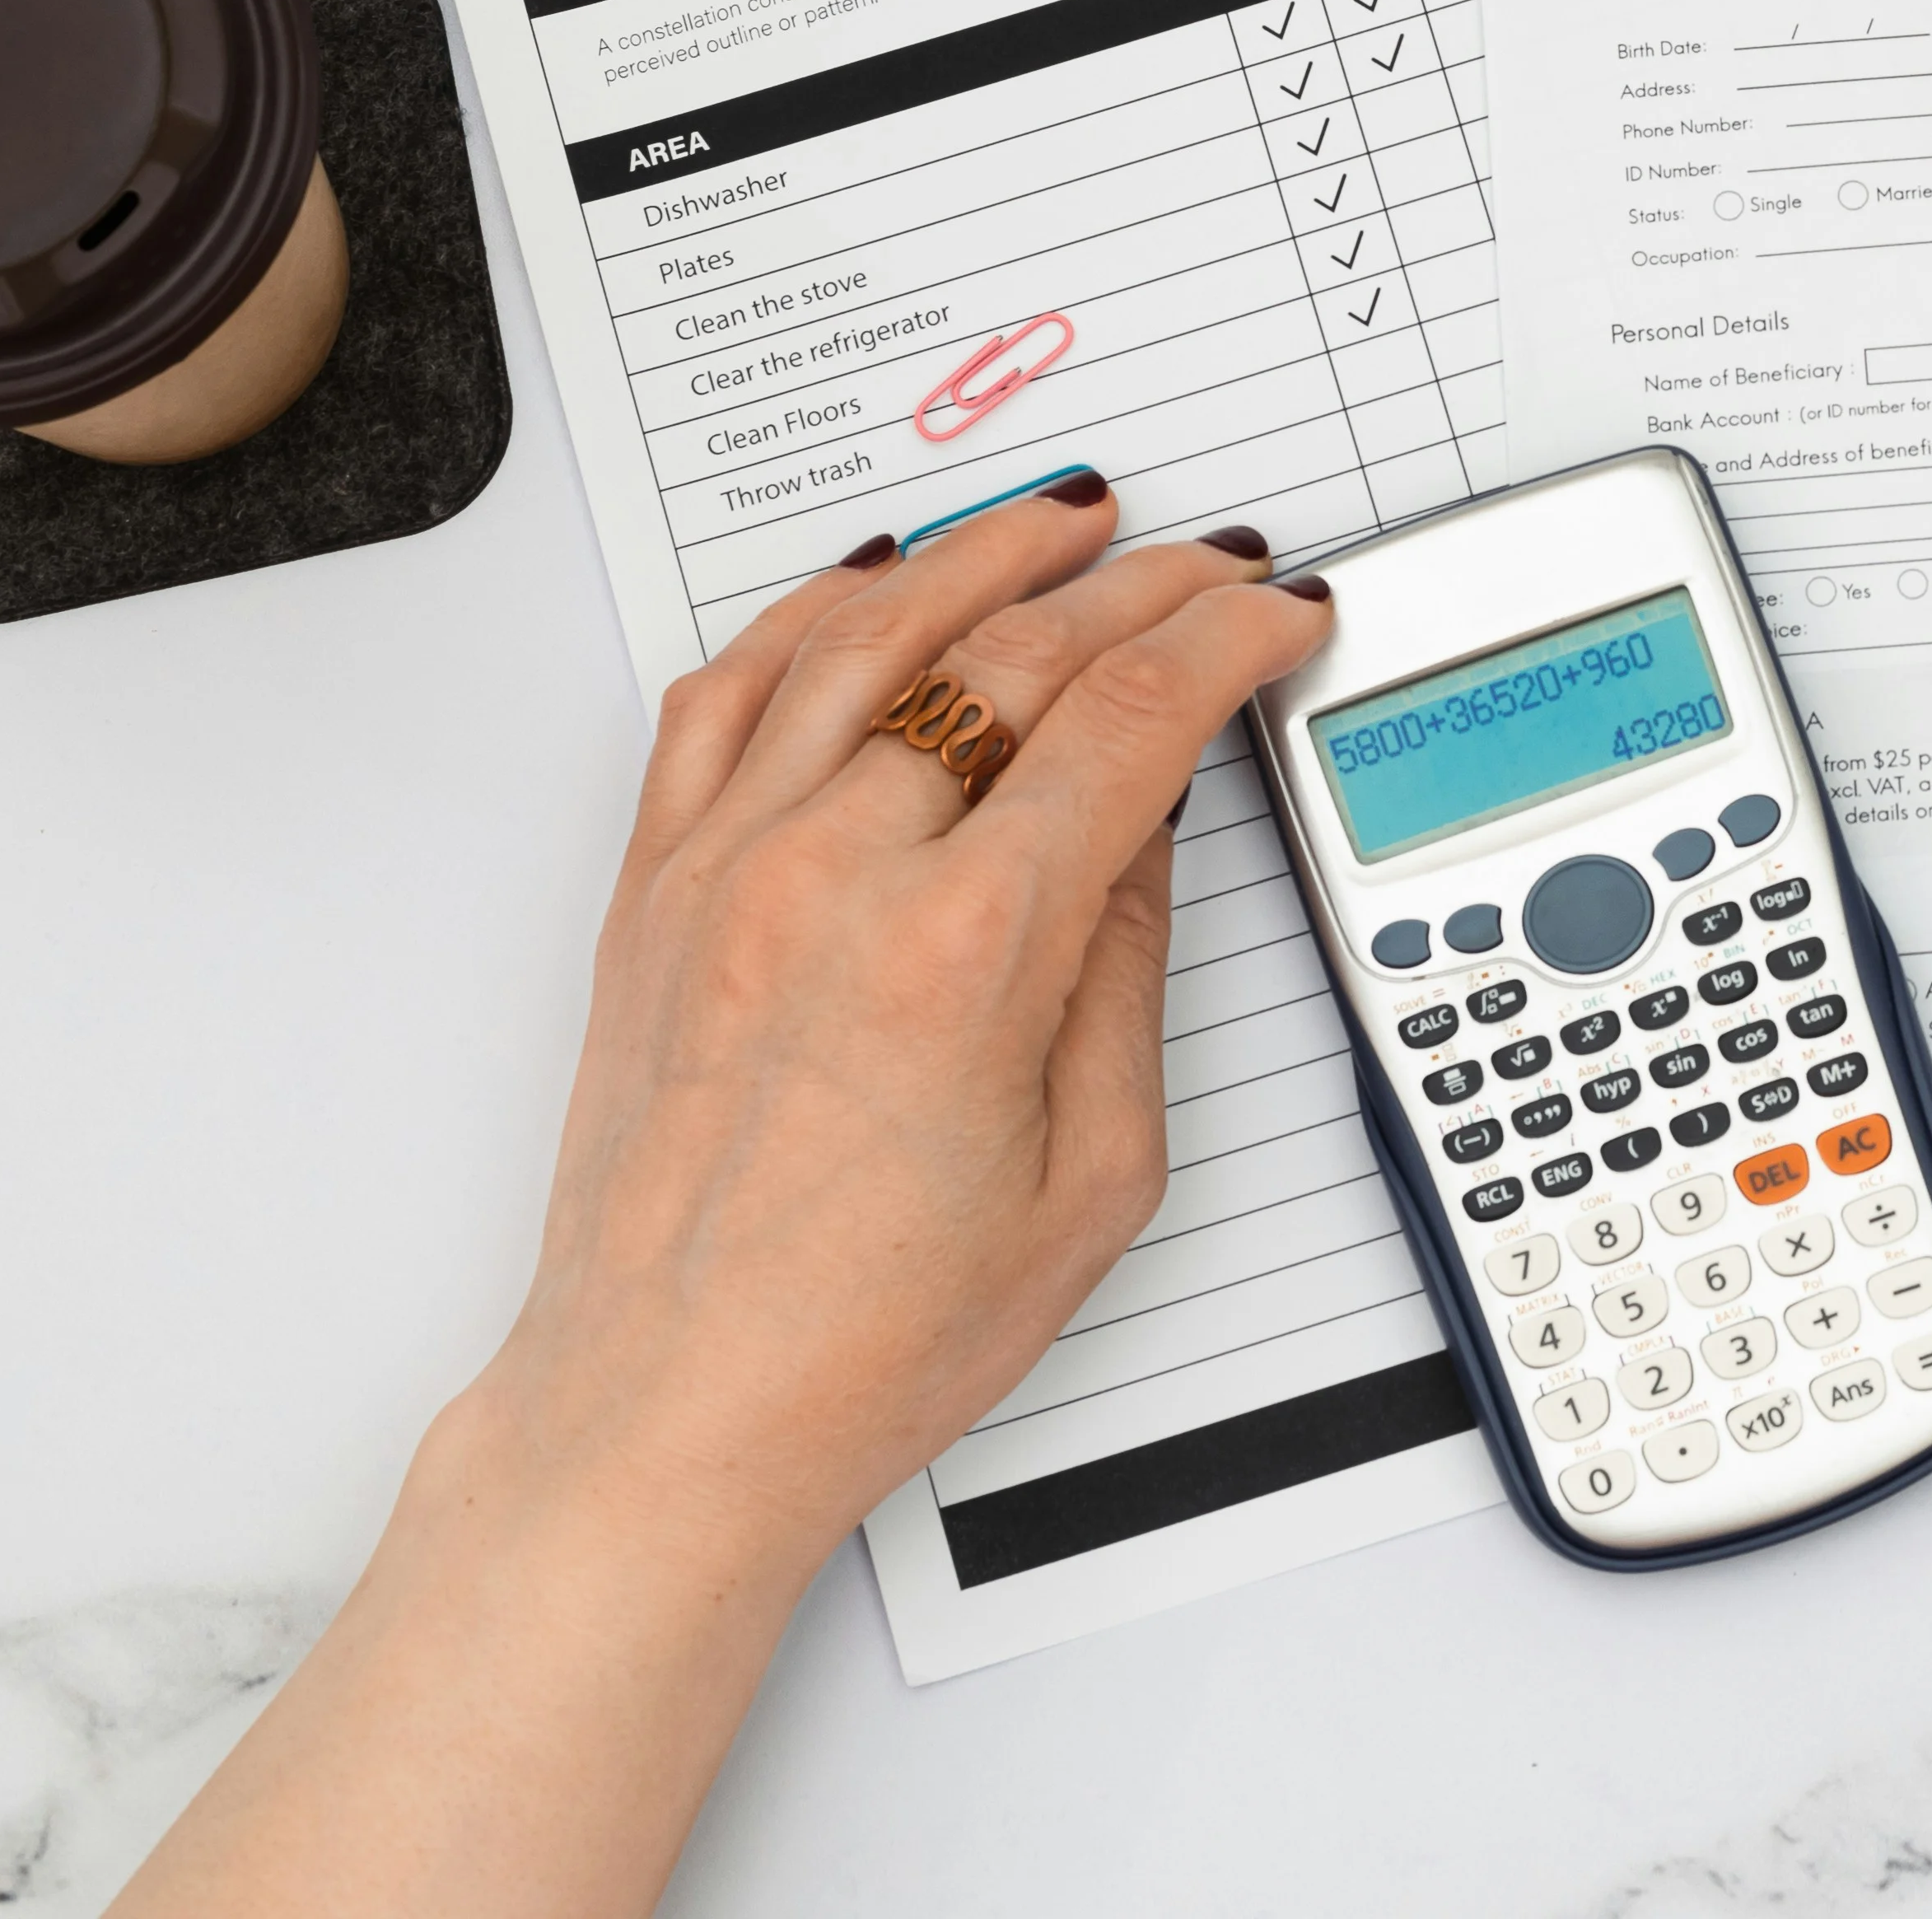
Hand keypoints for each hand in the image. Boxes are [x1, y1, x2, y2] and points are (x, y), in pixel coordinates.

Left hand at [467, 479, 1330, 1573]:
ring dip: (981, 554)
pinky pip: (724, 695)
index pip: (1131, 721)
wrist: (671, 1411)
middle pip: (1015, 657)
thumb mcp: (1092, 1177)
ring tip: (1062, 520)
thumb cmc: (866, 1340)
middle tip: (1208, 569)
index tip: (1276, 618)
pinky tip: (865, 582)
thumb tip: (1141, 832)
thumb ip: (1125, 975)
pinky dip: (803, 612)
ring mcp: (728, 870)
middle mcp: (834, 879)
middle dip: (1139, 588)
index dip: (1226, 642)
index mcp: (965, 952)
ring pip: (866, 634)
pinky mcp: (655, 891)